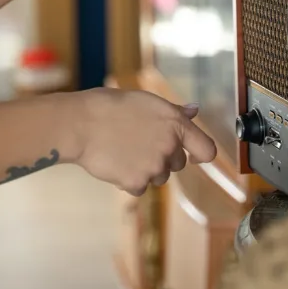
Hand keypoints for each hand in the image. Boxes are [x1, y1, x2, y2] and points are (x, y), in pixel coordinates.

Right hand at [63, 88, 216, 196]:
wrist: (80, 124)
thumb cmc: (111, 107)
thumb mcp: (146, 101)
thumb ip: (174, 111)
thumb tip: (194, 111)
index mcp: (175, 123)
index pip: (207, 149)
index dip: (200, 154)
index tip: (192, 155)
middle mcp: (170, 146)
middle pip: (178, 164)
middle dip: (163, 158)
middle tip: (138, 143)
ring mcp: (154, 167)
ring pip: (158, 177)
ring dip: (146, 169)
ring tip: (123, 151)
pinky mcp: (137, 182)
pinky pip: (139, 187)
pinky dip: (128, 179)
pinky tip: (115, 162)